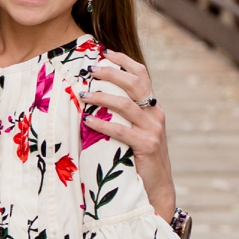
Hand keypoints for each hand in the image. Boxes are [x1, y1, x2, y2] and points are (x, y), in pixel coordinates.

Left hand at [83, 50, 175, 218]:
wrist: (156, 187)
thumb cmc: (138, 157)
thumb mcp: (133, 130)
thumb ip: (121, 115)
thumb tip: (92, 98)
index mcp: (152, 107)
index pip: (142, 75)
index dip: (125, 61)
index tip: (105, 51)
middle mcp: (155, 113)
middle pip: (135, 83)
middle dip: (112, 72)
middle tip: (90, 69)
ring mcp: (153, 129)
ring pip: (127, 104)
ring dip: (103, 97)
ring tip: (82, 94)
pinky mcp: (147, 145)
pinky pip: (122, 131)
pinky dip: (104, 124)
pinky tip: (88, 121)